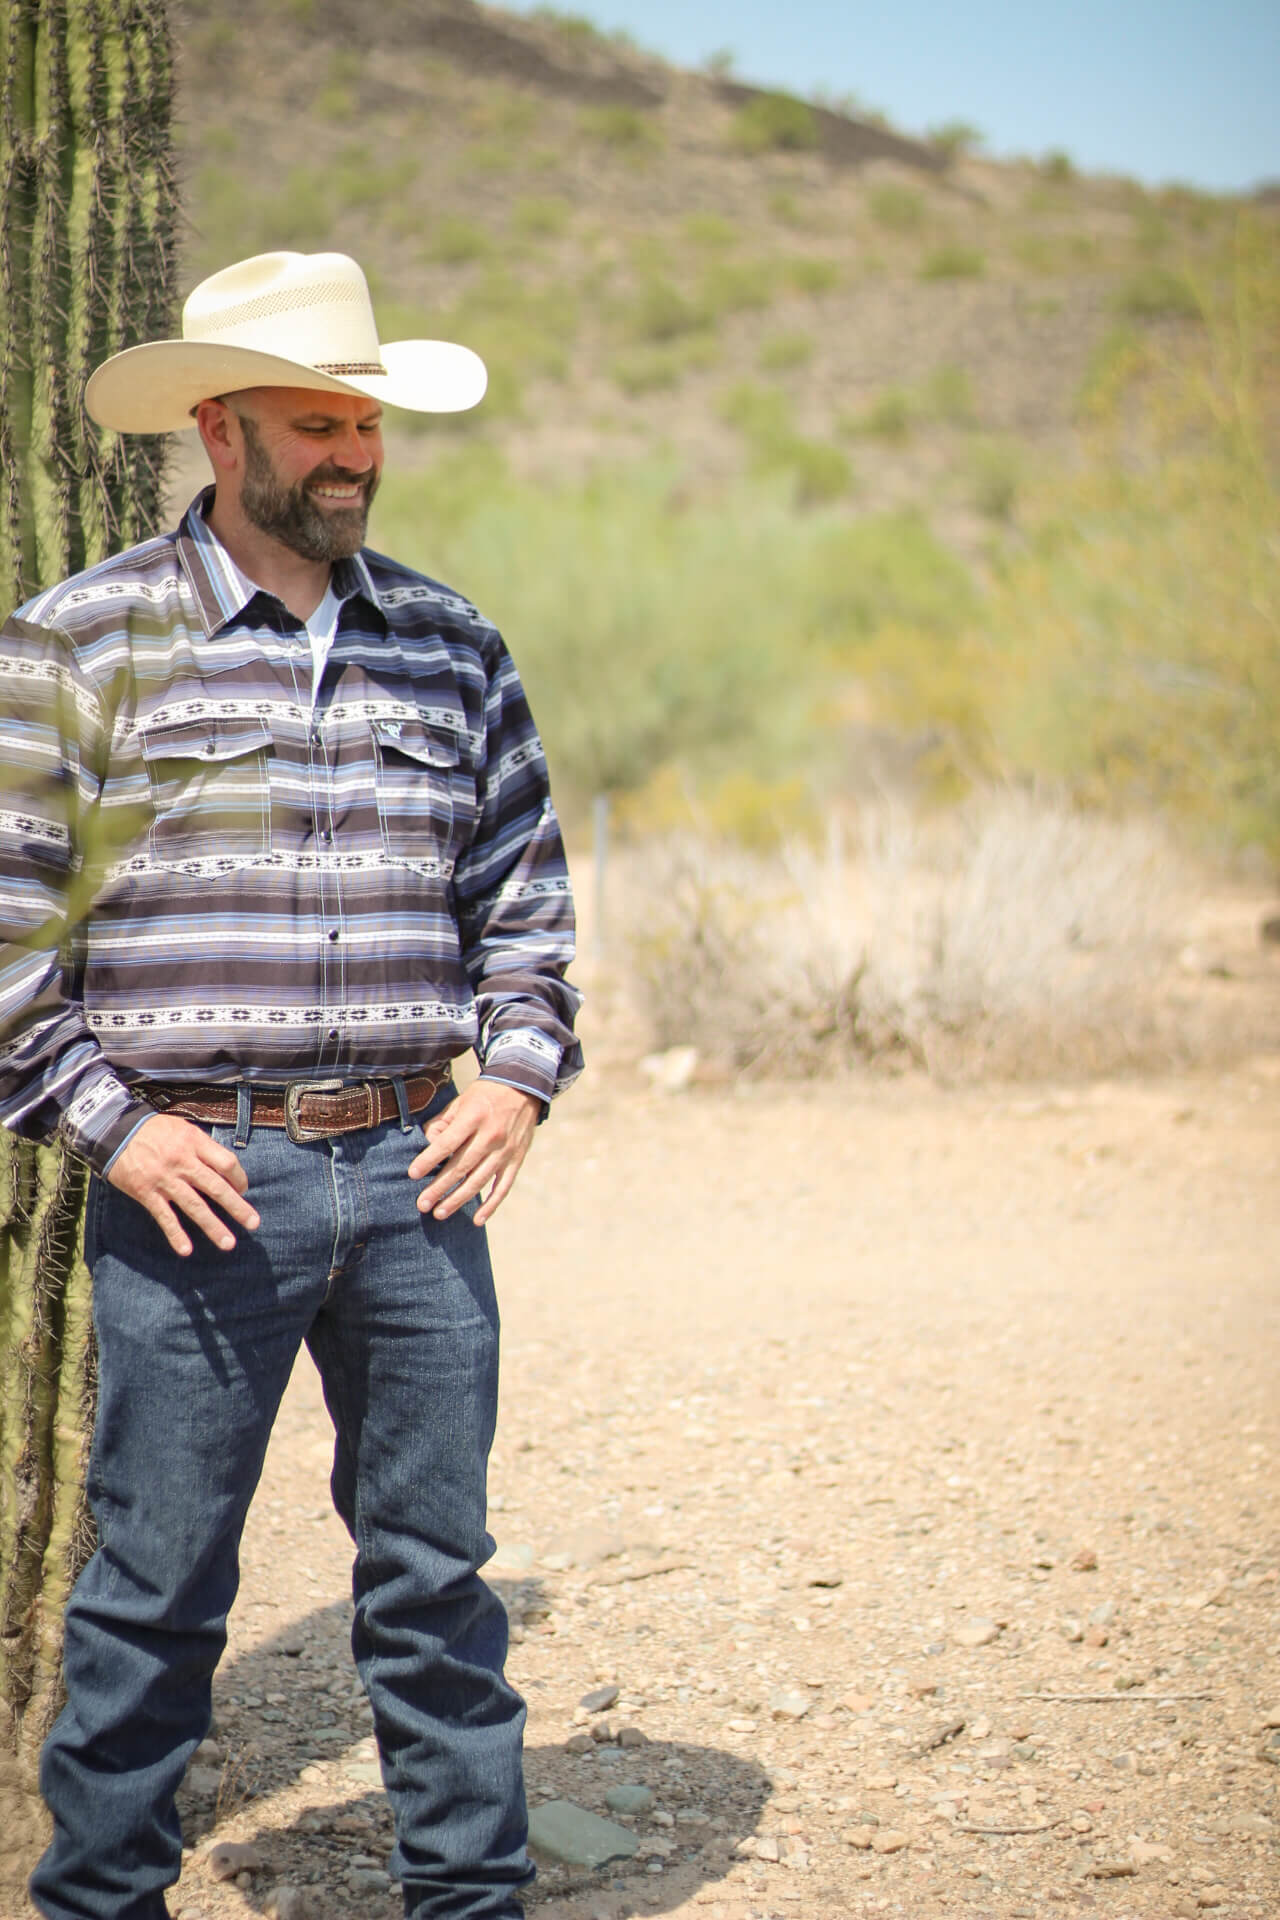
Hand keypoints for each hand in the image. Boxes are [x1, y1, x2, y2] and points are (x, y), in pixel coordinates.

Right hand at [107, 1113, 259, 1256]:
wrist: (114, 1130)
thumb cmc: (153, 1130)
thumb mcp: (183, 1128)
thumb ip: (203, 1147)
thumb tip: (225, 1169)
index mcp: (195, 1143)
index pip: (227, 1163)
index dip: (239, 1178)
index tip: (243, 1190)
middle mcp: (183, 1162)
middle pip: (217, 1188)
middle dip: (237, 1207)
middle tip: (253, 1223)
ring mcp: (165, 1179)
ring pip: (195, 1206)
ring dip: (213, 1226)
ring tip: (228, 1243)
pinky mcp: (147, 1193)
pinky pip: (165, 1217)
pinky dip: (176, 1234)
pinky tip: (186, 1250)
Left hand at [408, 1079, 538, 1226]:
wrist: (524, 1087)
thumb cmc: (485, 1095)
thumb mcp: (460, 1101)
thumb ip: (441, 1123)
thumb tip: (427, 1146)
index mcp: (474, 1117)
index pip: (447, 1143)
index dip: (429, 1160)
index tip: (412, 1174)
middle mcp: (490, 1136)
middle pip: (461, 1167)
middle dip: (439, 1188)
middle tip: (422, 1204)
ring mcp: (505, 1151)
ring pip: (479, 1181)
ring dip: (458, 1200)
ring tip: (439, 1213)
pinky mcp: (516, 1160)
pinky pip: (503, 1187)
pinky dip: (491, 1205)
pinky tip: (477, 1220)